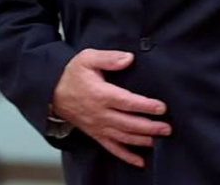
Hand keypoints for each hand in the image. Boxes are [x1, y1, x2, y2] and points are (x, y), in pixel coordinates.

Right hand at [51, 49, 170, 167]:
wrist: (52, 92)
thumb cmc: (73, 75)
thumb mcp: (88, 59)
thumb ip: (109, 58)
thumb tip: (128, 58)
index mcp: (101, 94)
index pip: (127, 102)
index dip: (145, 106)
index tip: (161, 108)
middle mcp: (100, 113)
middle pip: (128, 123)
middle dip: (149, 127)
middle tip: (167, 128)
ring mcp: (98, 126)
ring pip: (122, 137)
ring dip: (141, 140)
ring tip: (159, 141)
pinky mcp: (96, 134)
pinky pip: (111, 147)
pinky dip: (126, 156)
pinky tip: (140, 161)